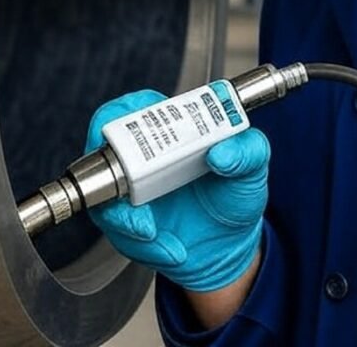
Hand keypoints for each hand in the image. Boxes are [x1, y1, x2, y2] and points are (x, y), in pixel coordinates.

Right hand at [84, 89, 269, 291]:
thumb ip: (248, 151)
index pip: (133, 107)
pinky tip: (169, 249)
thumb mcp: (253, 166)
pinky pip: (119, 233)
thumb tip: (223, 151)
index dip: (123, 115)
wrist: (231, 246)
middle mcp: (144, 156)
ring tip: (154, 233)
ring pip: (104, 197)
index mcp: (170, 128)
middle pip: (103, 149)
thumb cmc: (237, 194)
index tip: (136, 134)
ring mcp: (131, 191)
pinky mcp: (128, 225)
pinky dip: (142, 245)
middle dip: (111, 172)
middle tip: (135, 193)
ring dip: (125, 219)